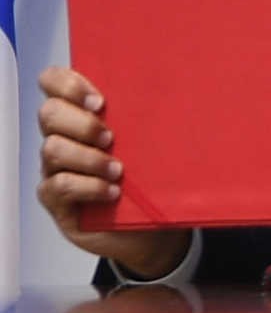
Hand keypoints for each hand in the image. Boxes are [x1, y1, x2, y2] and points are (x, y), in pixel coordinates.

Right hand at [31, 65, 194, 278]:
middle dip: (82, 123)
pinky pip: (59, 185)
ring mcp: (56, 168)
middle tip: (111, 137)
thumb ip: (152, 118)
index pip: (53, 83)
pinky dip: (88, 186)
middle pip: (49, 113)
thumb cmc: (152, 180)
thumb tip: (178, 91)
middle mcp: (64, 138)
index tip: (100, 101)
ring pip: (52, 148)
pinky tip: (111, 192)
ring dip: (89, 158)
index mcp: (82, 115)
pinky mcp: (56, 199)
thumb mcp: (155, 144)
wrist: (152, 229)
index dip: (67, 84)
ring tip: (118, 170)